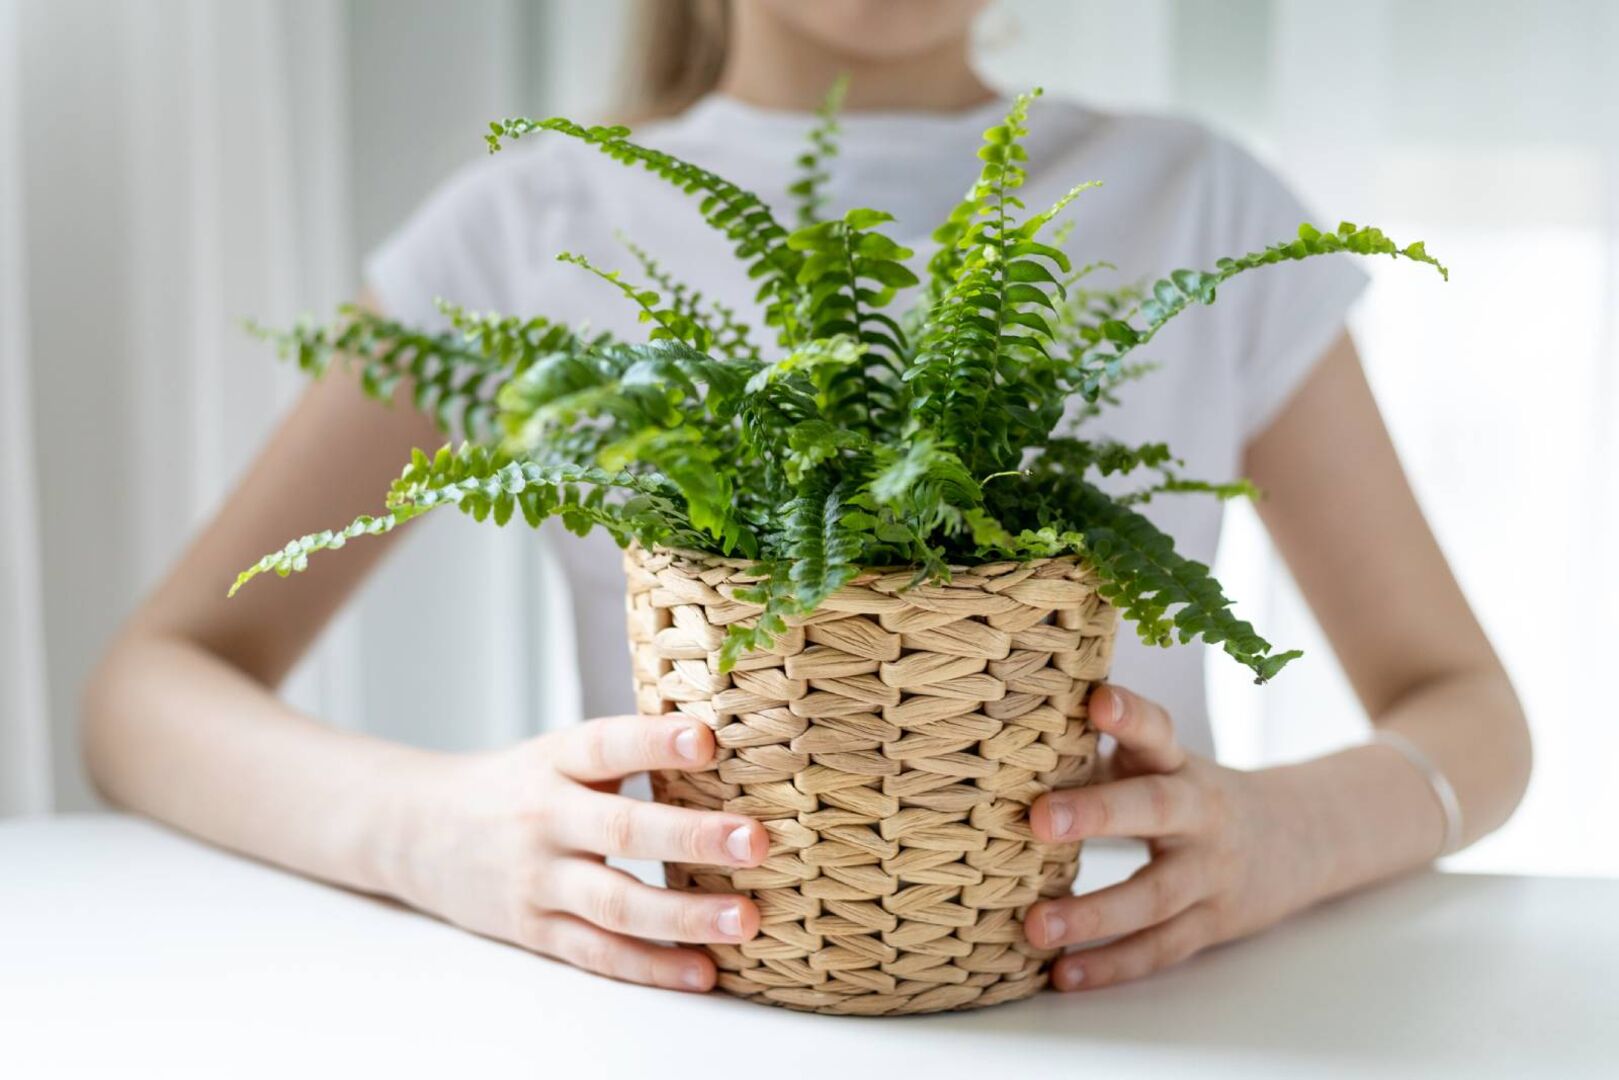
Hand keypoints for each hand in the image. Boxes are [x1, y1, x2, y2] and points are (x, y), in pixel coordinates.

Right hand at [393, 714, 767, 990]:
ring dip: (685, 916)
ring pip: (615, 904)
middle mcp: (544, 818)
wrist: (418, 832)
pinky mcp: (536, 930)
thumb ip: (627, 755)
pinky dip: (652, 967)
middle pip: (619, 830)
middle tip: (757, 841)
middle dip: (692, 838)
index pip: (605, 745)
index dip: (654, 741)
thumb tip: (728, 743)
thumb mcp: (558, 754)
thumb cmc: (517, 786)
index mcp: (554, 761)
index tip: (706, 739)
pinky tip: (703, 970)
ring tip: (746, 920)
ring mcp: (538, 880)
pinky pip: (599, 953)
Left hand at [1023, 684, 1324, 990]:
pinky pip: (1159, 948)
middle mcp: (1200, 813)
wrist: (1297, 838)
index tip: (1097, 700)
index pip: (1157, 731)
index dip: (1130, 716)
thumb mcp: (1155, 765)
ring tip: (1035, 926)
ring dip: (1093, 914)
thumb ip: (1091, 757)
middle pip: (1155, 809)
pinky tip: (1062, 975)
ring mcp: (1209, 872)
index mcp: (1178, 764)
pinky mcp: (1210, 924)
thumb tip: (1005, 744)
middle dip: (1098, 814)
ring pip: (1154, 896)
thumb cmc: (1189, 793)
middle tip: (1038, 819)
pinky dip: (1110, 965)